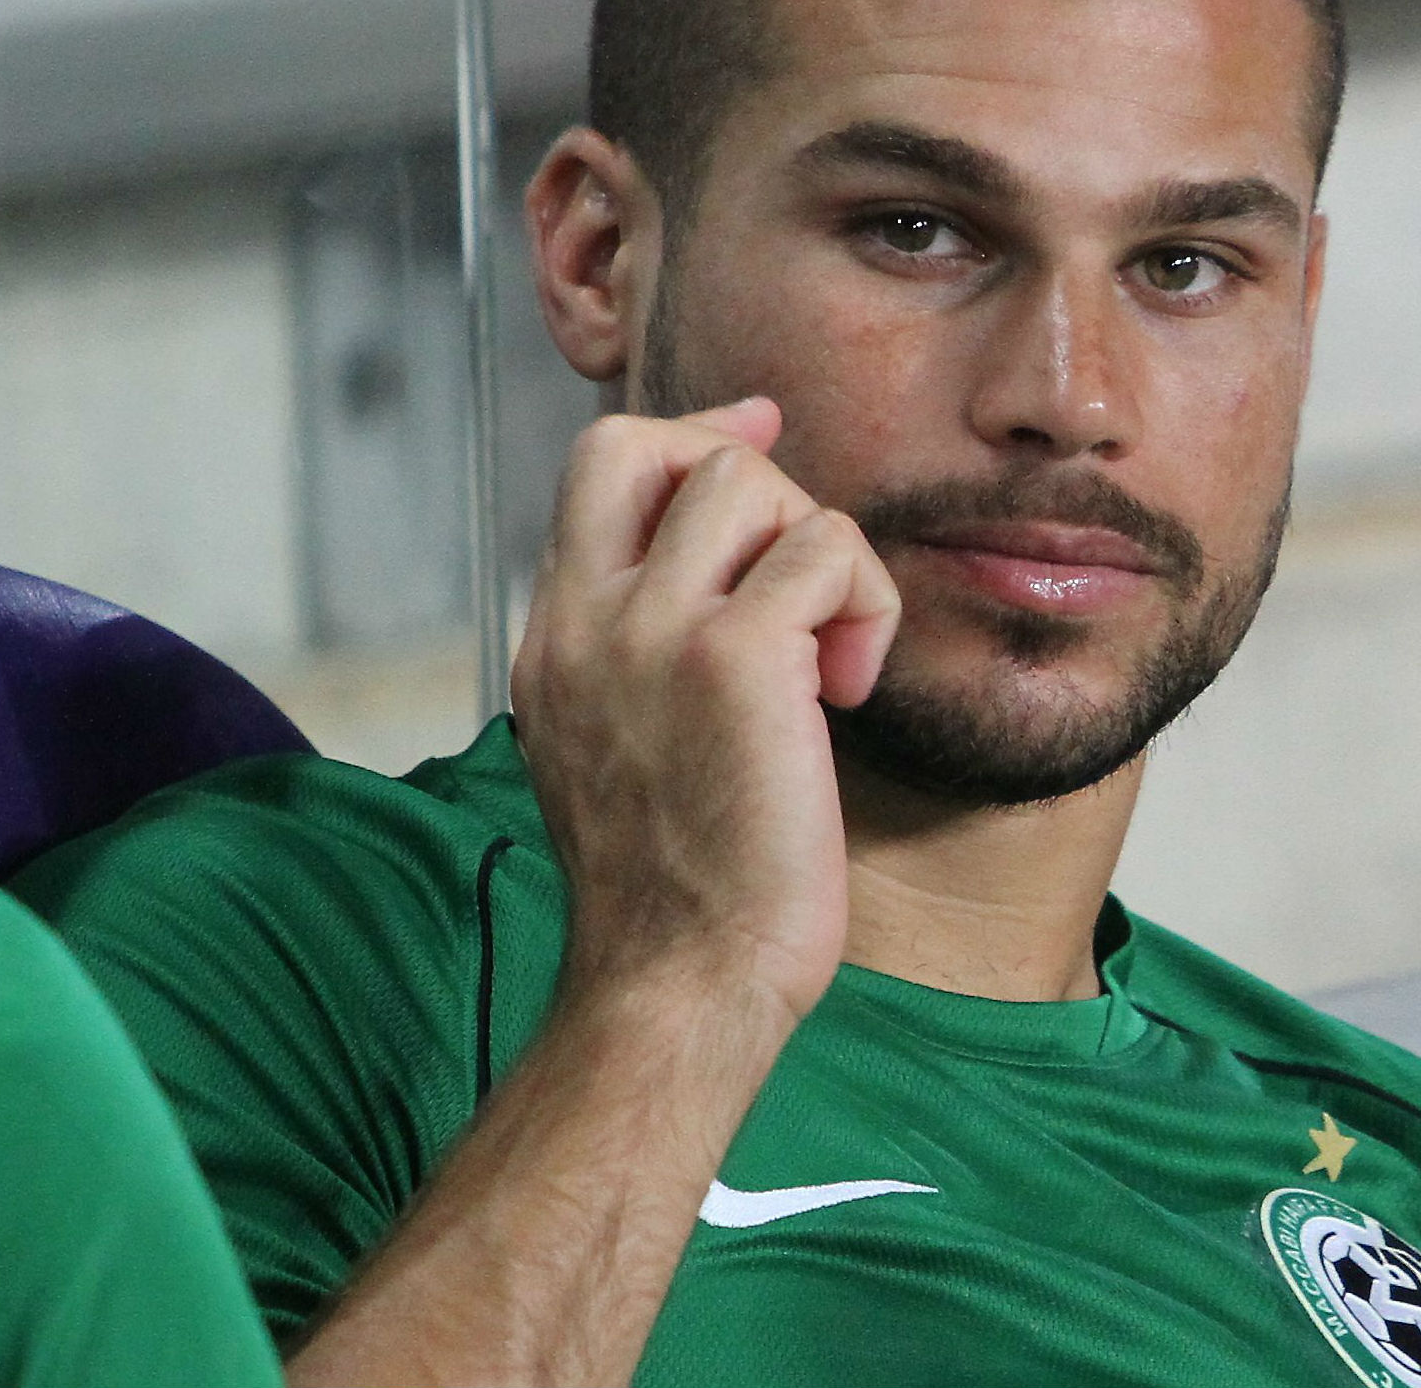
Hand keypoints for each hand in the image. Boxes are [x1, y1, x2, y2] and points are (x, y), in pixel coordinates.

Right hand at [509, 399, 901, 1024]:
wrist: (680, 983)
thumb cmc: (683, 885)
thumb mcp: (628, 740)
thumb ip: (652, 643)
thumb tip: (728, 554)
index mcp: (555, 640)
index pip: (598, 465)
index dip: (691, 437)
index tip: (761, 448)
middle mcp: (586, 622)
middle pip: (654, 442)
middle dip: (755, 480)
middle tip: (809, 578)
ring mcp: (653, 633)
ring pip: (749, 482)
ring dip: (819, 552)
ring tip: (829, 654)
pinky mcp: (735, 660)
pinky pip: (827, 550)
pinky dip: (865, 606)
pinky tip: (847, 690)